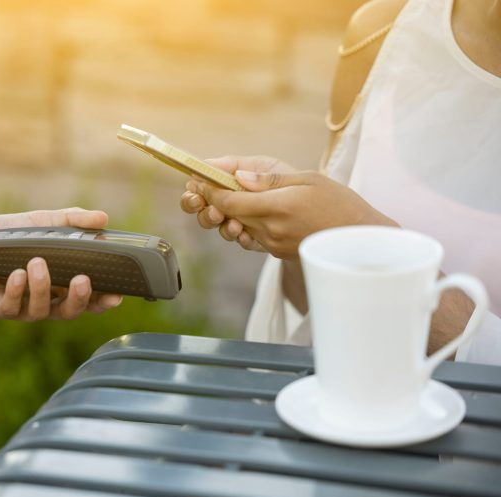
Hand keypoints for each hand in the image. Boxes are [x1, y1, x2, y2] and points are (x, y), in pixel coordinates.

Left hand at [0, 208, 123, 320]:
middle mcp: (42, 299)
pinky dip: (17, 291)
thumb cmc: (4, 235)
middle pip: (69, 312)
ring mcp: (20, 306)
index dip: (103, 301)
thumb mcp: (41, 222)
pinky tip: (17, 274)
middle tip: (82, 281)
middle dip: (79, 300)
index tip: (117, 295)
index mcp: (58, 284)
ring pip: (40, 311)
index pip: (87, 299)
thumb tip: (104, 218)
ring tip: (38, 263)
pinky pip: (11, 308)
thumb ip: (72, 220)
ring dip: (42, 288)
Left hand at [186, 156, 396, 259]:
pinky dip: (246, 223)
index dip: (211, 190)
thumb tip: (238, 177)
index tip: (200, 179)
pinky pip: (253, 236)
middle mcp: (271, 230)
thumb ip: (269, 180)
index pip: (229, 201)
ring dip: (229, 212)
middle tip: (204, 186)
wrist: (362, 240)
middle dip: (214, 200)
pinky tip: (250, 212)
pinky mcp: (278, 252)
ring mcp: (273, 244)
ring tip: (226, 197)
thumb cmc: (340, 204)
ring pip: (238, 226)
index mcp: (277, 208)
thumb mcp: (308, 180)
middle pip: (229, 215)